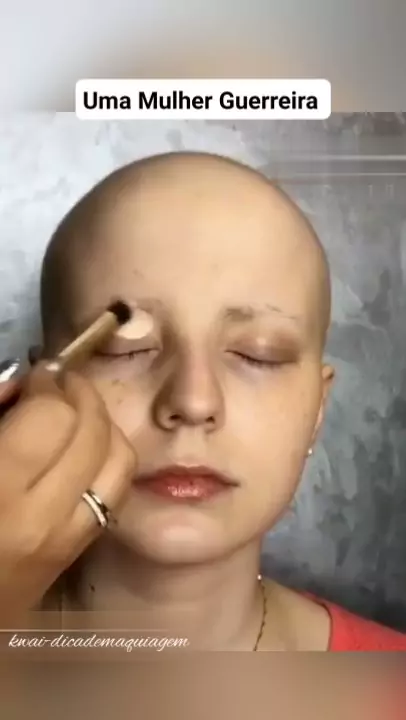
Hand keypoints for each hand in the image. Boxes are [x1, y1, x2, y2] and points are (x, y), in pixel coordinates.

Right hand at [0, 363, 136, 619]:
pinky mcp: (74, 555)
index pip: (54, 418)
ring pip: (119, 463)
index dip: (47, 385)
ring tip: (78, 409)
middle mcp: (42, 518)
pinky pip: (115, 494)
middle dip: (80, 395)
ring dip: (104, 424)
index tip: (34, 376)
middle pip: (93, 434)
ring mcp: (65, 540)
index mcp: (0, 490)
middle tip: (58, 383)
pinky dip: (110, 459)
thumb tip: (18, 382)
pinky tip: (86, 447)